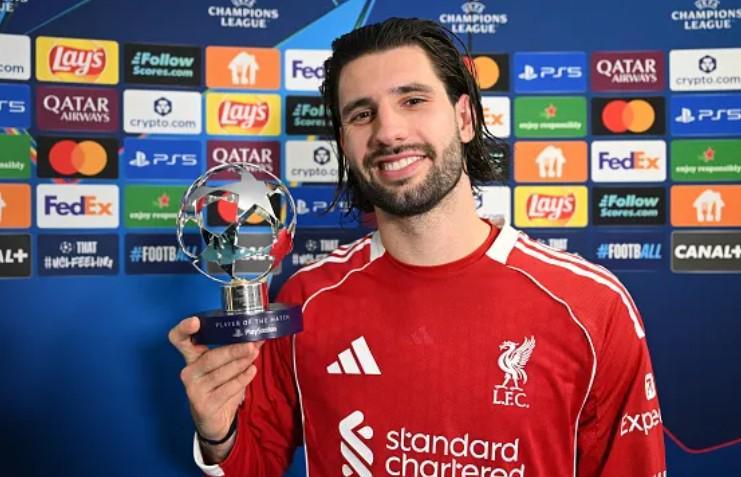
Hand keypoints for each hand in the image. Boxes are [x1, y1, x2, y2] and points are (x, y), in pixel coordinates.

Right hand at [168, 317, 263, 442]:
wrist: (215, 420)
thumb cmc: (220, 387)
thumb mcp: (226, 366)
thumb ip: (238, 351)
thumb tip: (258, 337)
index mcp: (192, 357)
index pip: (179, 340)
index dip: (183, 329)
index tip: (196, 321)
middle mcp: (189, 372)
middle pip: (210, 357)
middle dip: (232, 350)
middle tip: (251, 344)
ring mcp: (194, 389)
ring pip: (220, 373)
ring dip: (240, 363)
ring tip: (254, 355)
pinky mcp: (204, 405)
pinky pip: (227, 389)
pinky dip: (242, 379)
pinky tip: (251, 371)